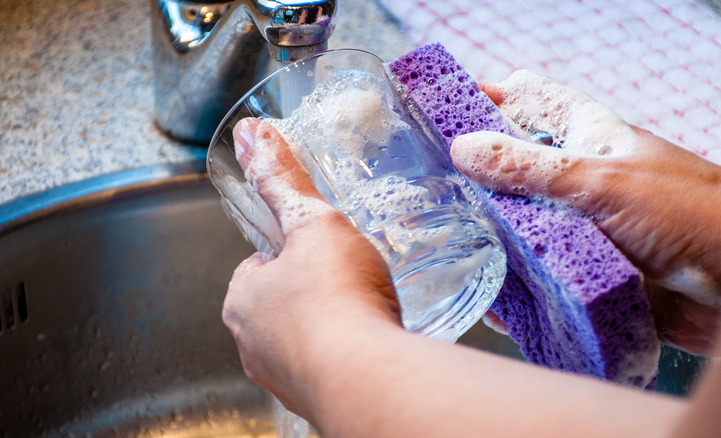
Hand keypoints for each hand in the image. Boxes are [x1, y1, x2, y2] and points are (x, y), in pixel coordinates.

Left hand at [222, 117, 400, 416]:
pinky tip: (371, 341)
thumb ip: (283, 180)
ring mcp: (283, 377)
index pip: (258, 265)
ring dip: (329, 324)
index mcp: (243, 300)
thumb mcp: (313, 222)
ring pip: (303, 338)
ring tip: (365, 307)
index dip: (289, 251)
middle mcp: (253, 344)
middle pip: (281, 303)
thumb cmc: (336, 299)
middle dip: (310, 289)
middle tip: (348, 275)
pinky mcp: (315, 399)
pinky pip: (328, 368)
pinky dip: (345, 354)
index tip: (316, 247)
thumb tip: (252, 135)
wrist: (370, 376)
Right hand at [450, 70, 720, 354]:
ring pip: (520, 229)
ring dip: (491, 240)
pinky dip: (517, 290)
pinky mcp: (585, 273)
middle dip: (474, 180)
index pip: (528, 102)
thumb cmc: (690, 214)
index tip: (436, 107)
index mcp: (586, 139)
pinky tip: (495, 301)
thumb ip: (531, 167)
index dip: (484, 98)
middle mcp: (578, 181)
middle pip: (514, 171)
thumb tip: (465, 148)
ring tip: (449, 247)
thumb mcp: (602, 181)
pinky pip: (540, 279)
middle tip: (427, 190)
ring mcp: (580, 229)